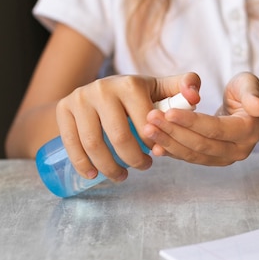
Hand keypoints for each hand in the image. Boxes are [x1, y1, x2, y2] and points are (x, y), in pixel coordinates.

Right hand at [56, 72, 200, 181]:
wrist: (98, 89)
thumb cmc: (137, 95)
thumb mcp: (161, 87)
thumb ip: (185, 86)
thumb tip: (195, 97)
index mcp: (130, 84)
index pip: (145, 124)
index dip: (152, 145)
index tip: (157, 155)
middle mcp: (102, 88)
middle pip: (119, 137)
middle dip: (133, 159)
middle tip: (142, 167)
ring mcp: (80, 98)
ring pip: (93, 143)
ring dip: (108, 166)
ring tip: (121, 175)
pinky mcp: (63, 109)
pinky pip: (70, 143)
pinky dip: (81, 164)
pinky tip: (93, 175)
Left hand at [144, 72, 258, 165]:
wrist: (250, 109)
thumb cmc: (247, 91)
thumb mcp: (251, 85)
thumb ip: (252, 93)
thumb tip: (257, 107)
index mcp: (248, 131)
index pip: (215, 129)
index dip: (191, 122)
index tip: (168, 112)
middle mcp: (238, 150)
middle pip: (201, 145)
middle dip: (174, 133)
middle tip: (150, 120)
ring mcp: (225, 158)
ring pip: (193, 155)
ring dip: (168, 143)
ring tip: (147, 130)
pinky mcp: (213, 160)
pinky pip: (190, 158)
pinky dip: (172, 151)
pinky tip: (154, 144)